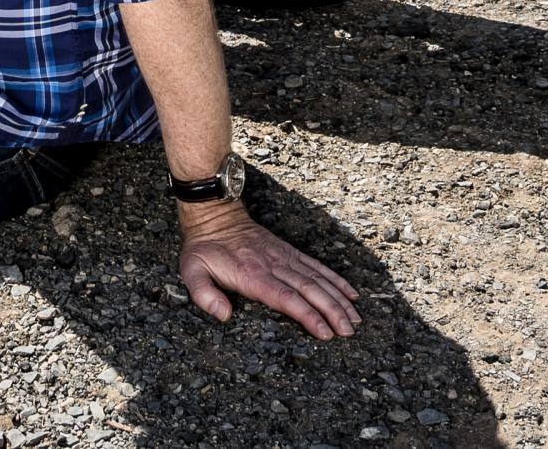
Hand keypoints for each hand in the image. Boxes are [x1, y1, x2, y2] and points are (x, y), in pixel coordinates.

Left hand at [175, 200, 360, 338]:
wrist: (214, 215)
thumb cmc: (203, 248)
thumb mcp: (192, 271)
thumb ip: (205, 294)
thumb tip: (224, 315)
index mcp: (253, 275)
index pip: (287, 298)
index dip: (308, 316)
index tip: (325, 333)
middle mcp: (274, 266)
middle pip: (309, 290)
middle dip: (332, 312)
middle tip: (348, 331)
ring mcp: (284, 257)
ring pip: (317, 279)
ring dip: (338, 299)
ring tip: (355, 318)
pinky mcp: (289, 252)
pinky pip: (316, 266)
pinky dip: (335, 279)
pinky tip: (350, 293)